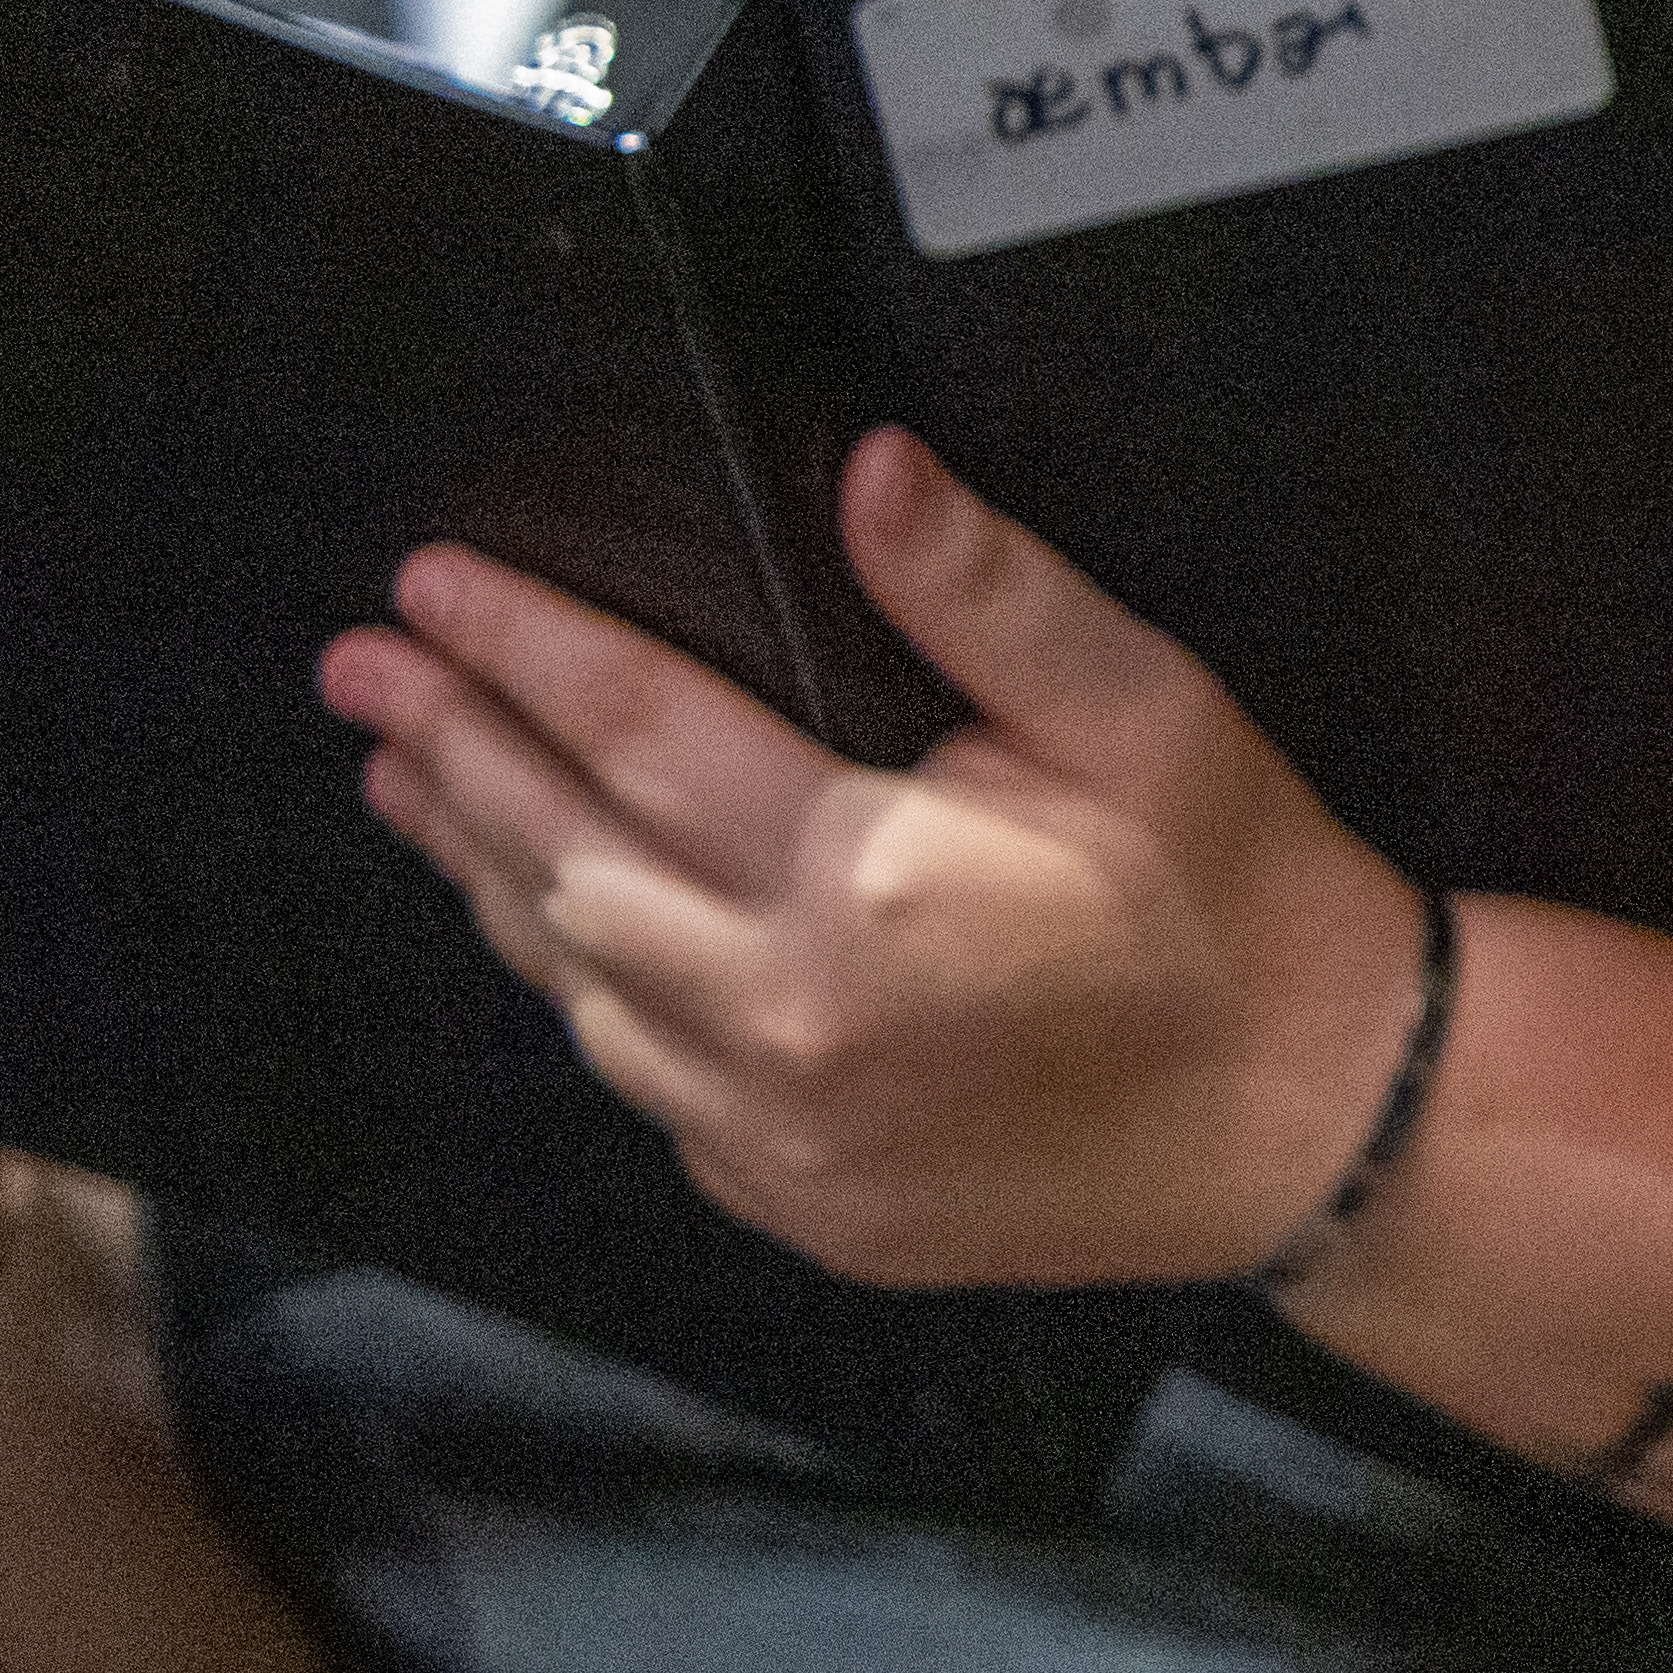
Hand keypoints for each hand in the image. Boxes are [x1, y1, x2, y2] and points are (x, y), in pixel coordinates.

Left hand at [321, 426, 1433, 1287]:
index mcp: (863, 881)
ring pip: (577, 982)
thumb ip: (989, 596)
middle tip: (359, 669)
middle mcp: (786, 1016)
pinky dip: (581, 991)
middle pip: (564, 858)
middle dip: (455, 748)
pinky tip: (558, 934)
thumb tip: (865, 470)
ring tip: (412, 782)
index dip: (525, 646)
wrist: (1313, 1126)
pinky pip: (643, 1085)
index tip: (429, 584)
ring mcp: (776, 1132)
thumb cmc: (1242, 904)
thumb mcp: (1147, 715)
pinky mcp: (797, 1201)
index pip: (636, 731)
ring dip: (486, 871)